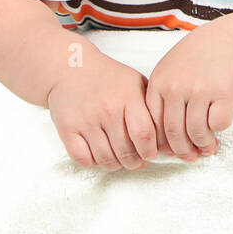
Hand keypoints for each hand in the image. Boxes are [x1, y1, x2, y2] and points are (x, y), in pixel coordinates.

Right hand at [47, 54, 160, 170]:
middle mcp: (107, 109)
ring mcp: (86, 120)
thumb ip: (150, 105)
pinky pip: (84, 159)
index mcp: (128, 97)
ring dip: (116, 165)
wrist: (71, 68)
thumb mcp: (135, 82)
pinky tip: (100, 154)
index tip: (151, 154)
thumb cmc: (108, 77)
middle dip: (135, 162)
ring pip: (106, 159)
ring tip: (121, 159)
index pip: (144, 134)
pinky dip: (94, 162)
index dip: (150, 150)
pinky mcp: (67, 129)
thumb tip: (165, 135)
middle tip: (137, 161)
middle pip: (126, 152)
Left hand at [146, 24, 232, 160]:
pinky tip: (218, 125)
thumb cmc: (196, 60)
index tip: (170, 152)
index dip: (161, 145)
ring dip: (202, 144)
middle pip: (174, 133)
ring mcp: (200, 89)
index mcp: (159, 83)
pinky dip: (218, 130)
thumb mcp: (169, 73)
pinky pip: (218, 124)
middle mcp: (176, 87)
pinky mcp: (223, 92)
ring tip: (206, 146)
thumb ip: (161, 101)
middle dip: (182, 151)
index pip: (153, 125)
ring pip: (196, 133)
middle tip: (190, 157)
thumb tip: (163, 144)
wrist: (226, 41)